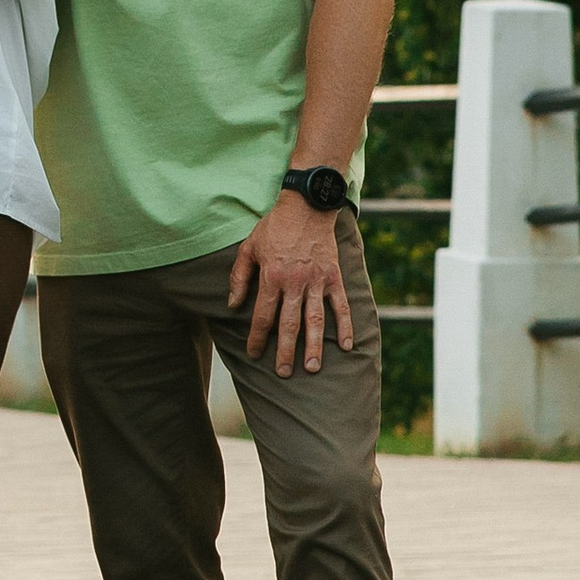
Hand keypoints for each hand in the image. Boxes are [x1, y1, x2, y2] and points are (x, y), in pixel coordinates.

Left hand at [228, 191, 354, 375]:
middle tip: (283, 373)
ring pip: (315, 320)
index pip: (263, 315)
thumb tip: (232, 305)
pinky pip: (341, 306)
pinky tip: (347, 346)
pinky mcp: (334, 277)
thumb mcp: (248, 247)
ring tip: (312, 368)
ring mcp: (317, 281)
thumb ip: (239, 277)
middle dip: (285, 351)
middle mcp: (294, 282)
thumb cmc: (274, 227)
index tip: (254, 354)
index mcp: (272, 276)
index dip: (257, 337)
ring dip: (314, 346)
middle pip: (289, 324)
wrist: (306, 206)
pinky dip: (345, 326)